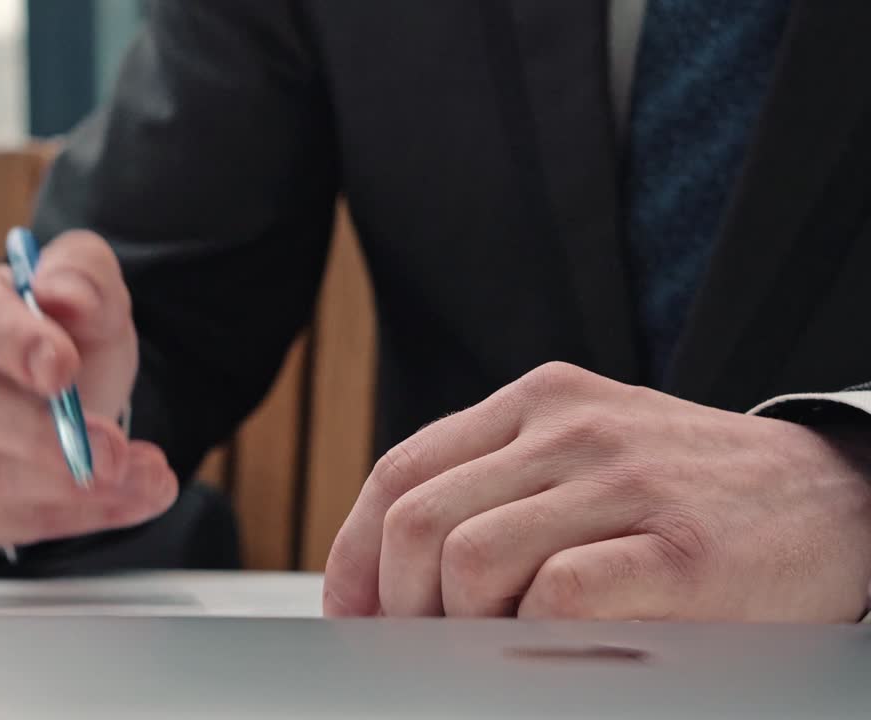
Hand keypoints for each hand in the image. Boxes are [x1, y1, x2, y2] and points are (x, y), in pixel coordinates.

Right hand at [0, 231, 178, 547]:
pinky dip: (80, 516)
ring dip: (76, 486)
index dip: (12, 341)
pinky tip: (133, 498)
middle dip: (46, 435)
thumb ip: (83, 276)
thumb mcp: (93, 291)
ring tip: (148, 475)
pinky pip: (8, 521)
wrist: (78, 390)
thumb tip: (61, 294)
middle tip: (114, 449)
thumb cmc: (70, 332)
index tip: (63, 368)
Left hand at [323, 362, 870, 621]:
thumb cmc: (691, 493)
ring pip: (472, 561)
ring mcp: (626, 483)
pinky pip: (556, 598)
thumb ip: (498, 488)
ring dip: (458, 629)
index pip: (401, 471)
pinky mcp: (679, 552)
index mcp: (538, 402)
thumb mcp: (587, 455)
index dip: (354, 552)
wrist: (839, 500)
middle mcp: (572, 428)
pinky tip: (553, 651)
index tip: (352, 611)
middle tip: (417, 650)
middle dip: (397, 605)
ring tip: (490, 652)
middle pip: (418, 522)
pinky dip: (531, 639)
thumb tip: (393, 574)